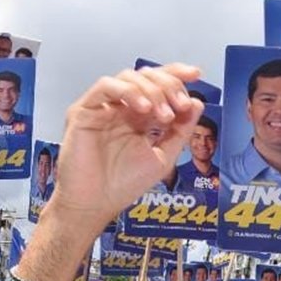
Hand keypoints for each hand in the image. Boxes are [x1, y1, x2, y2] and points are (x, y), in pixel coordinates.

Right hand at [49, 64, 202, 233]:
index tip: (196, 76)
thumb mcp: (163, 158)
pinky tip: (144, 108)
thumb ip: (180, 132)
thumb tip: (197, 104)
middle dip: (168, 85)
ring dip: (152, 90)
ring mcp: (102, 108)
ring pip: (128, 77)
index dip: (176, 76)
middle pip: (146, 77)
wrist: (96, 205)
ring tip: (163, 115)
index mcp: (139, 118)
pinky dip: (128, 91)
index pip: (158, 86)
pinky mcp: (83, 111)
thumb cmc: (123, 186)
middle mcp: (121, 109)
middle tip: (180, 105)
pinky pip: (105, 86)